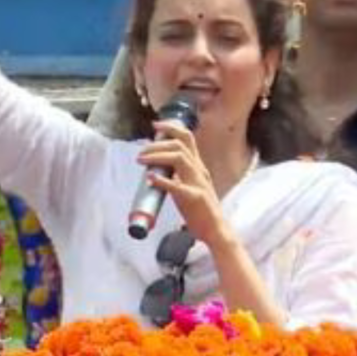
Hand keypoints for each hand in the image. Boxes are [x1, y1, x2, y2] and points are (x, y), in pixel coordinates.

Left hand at [138, 120, 228, 247]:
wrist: (215, 229)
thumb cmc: (200, 210)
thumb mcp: (190, 185)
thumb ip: (178, 175)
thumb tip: (157, 168)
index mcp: (198, 166)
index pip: (187, 138)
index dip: (171, 127)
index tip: (155, 126)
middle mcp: (199, 170)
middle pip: (180, 144)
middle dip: (157, 143)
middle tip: (141, 150)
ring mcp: (198, 183)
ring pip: (179, 158)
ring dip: (156, 156)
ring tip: (141, 160)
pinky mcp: (194, 198)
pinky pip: (177, 185)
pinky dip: (161, 180)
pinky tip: (149, 178)